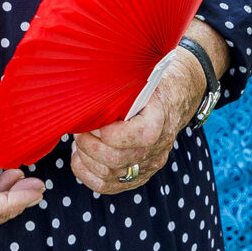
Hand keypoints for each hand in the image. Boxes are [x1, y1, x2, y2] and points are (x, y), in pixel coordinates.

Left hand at [71, 49, 198, 193]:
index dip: (111, 133)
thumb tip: (92, 64)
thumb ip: (124, 78)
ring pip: (110, 175)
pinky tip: (80, 157)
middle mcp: (157, 148)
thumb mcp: (143, 74)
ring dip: (86, 158)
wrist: (173, 99)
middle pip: (118, 159)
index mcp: (159, 120)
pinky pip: (108, 186)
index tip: (93, 121)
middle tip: (78, 129)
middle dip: (90, 145)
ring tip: (79, 139)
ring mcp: (148, 165)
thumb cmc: (151, 82)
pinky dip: (87, 174)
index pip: (139, 136)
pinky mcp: (137, 176)